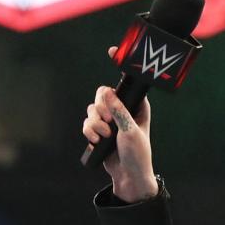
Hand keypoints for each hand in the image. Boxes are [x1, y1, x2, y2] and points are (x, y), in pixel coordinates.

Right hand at [81, 45, 158, 202]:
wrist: (129, 175)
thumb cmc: (137, 154)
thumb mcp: (130, 131)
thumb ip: (118, 111)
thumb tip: (106, 91)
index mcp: (137, 105)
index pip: (127, 82)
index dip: (120, 65)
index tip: (112, 49)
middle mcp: (123, 109)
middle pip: (101, 94)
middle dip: (100, 108)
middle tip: (108, 121)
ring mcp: (110, 120)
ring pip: (91, 109)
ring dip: (94, 123)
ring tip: (105, 136)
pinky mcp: (99, 130)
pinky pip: (86, 122)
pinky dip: (89, 131)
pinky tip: (98, 141)